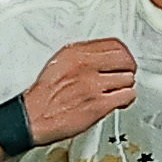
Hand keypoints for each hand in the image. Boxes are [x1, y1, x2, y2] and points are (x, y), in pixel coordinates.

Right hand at [21, 39, 142, 145]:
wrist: (32, 118)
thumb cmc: (45, 95)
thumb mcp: (59, 64)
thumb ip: (82, 57)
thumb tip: (104, 56)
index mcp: (75, 53)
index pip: (114, 44)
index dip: (124, 53)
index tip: (124, 61)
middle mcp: (84, 66)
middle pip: (125, 59)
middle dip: (129, 68)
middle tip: (125, 75)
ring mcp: (92, 85)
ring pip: (128, 79)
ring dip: (125, 87)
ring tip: (117, 92)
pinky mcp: (98, 105)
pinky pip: (127, 96)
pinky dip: (126, 100)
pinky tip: (118, 103)